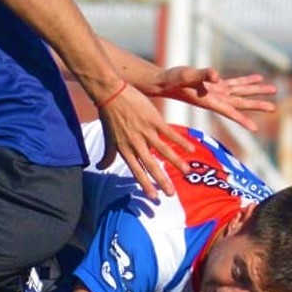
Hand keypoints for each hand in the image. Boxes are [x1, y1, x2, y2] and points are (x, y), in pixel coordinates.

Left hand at [96, 84, 194, 199]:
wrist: (111, 94)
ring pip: (164, 151)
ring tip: (187, 172)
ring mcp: (146, 132)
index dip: (145, 185)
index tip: (154, 197)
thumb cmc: (108, 117)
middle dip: (162, 181)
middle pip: (151, 166)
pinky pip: (170, 133)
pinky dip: (181, 141)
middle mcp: (136, 144)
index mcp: (125, 150)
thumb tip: (99, 167)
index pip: (137, 171)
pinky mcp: (154, 120)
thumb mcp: (107, 139)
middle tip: (172, 194)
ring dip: (177, 162)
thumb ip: (108, 156)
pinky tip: (191, 149)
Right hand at [154, 68, 277, 131]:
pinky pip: (235, 82)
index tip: (254, 129)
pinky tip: (258, 77)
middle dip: (257, 105)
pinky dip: (246, 80)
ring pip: (241, 92)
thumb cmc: (173, 81)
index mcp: (210, 100)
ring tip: (273, 89)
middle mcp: (216, 99)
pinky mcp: (216, 84)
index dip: (241, 120)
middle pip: (240, 103)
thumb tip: (216, 75)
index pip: (229, 112)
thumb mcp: (186, 76)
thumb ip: (202, 75)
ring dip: (256, 91)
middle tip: (273, 108)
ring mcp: (217, 91)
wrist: (165, 82)